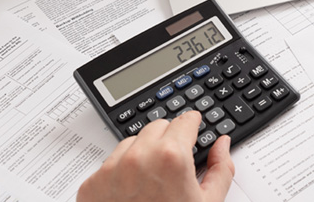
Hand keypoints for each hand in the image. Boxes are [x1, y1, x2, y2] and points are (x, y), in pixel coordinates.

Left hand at [77, 111, 234, 201]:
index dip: (193, 125)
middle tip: (177, 162)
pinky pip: (110, 164)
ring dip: (145, 151)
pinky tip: (134, 193)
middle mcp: (138, 158)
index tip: (194, 128)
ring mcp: (111, 171)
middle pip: (159, 126)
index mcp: (171, 158)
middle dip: (170, 138)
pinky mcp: (91, 185)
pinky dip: (122, 171)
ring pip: (132, 142)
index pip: (184, 120)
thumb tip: (222, 145)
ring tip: (154, 181)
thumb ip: (221, 168)